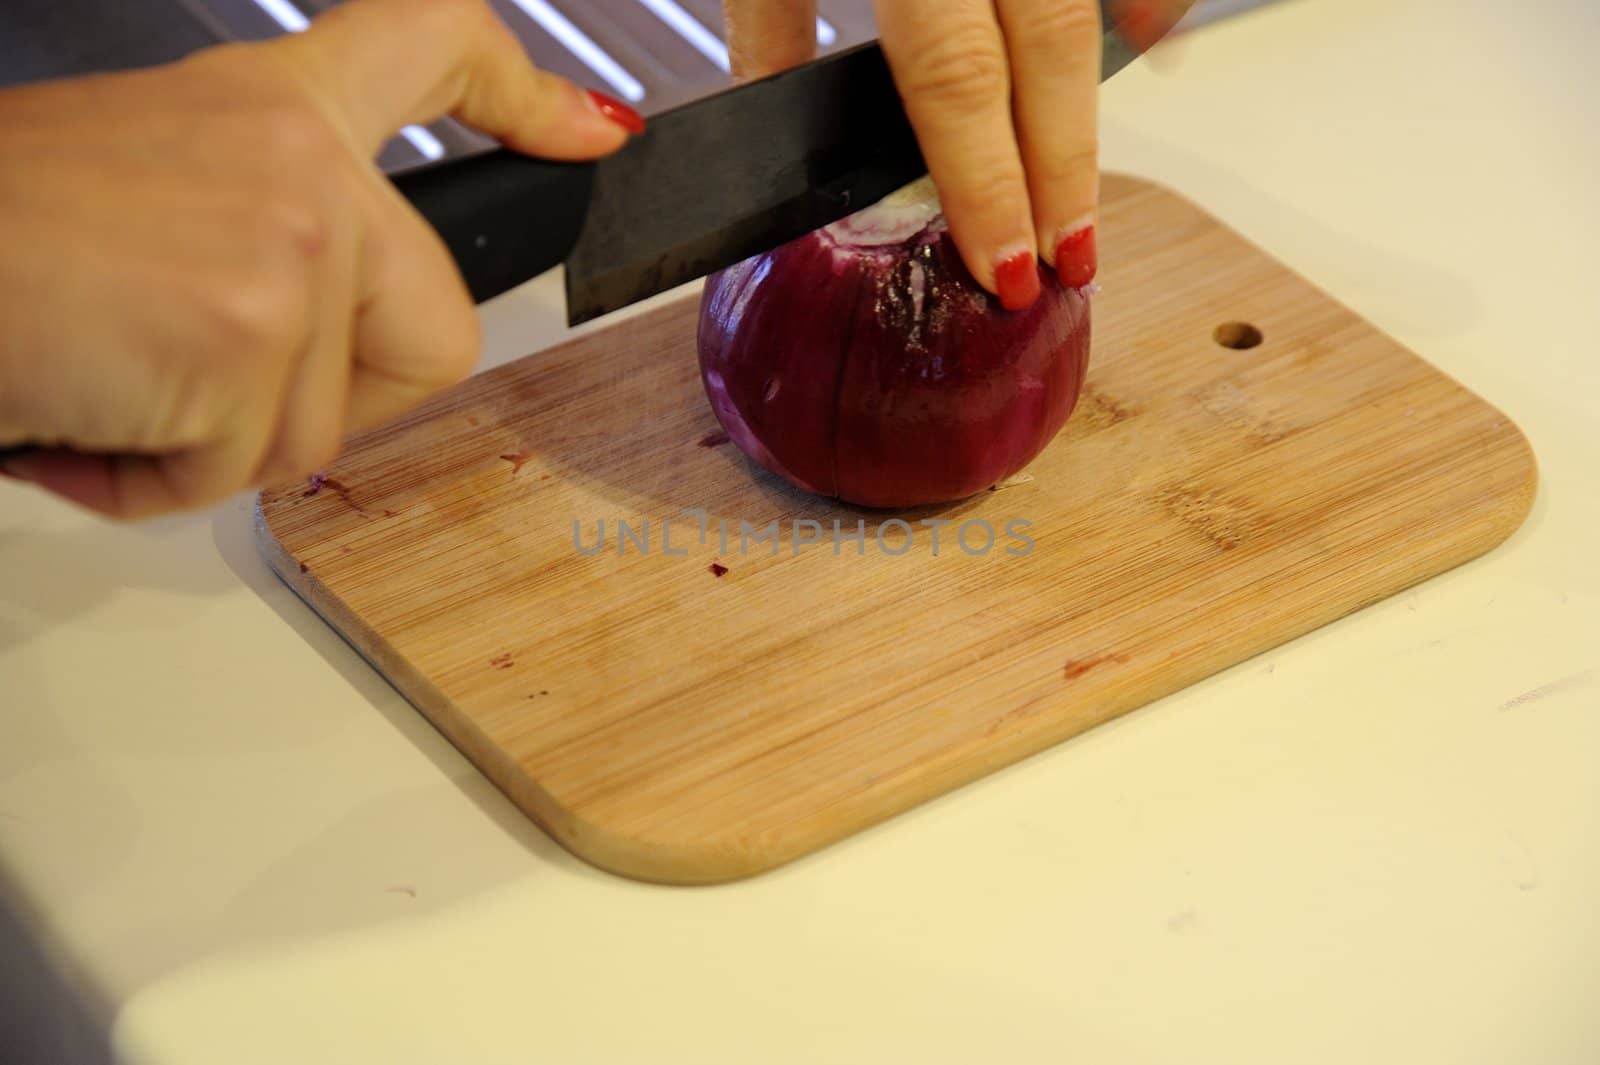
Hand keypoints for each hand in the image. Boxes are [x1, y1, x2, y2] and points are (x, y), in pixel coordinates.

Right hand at [0, 0, 641, 518]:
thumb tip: (326, 323)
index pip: (433, 48)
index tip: (587, 131)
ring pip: (326, 427)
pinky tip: (80, 412)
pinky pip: (239, 474)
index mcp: (272, 107)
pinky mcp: (249, 330)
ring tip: (103, 376)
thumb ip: (264, 234)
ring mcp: (286, 239)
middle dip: (336, 401)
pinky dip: (147, 480)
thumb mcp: (149, 191)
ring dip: (206, 445)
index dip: (523, 93)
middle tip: (209, 384)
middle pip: (437, 336)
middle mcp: (298, 157)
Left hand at [721, 0, 1193, 308]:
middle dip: (1063, 170)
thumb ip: (772, 12)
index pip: (957, 78)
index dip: (989, 184)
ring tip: (1093, 184)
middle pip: (1049, 53)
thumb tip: (768, 110)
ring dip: (1098, 98)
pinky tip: (1144, 40)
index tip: (1010, 272)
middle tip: (1071, 263)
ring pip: (1093, 7)